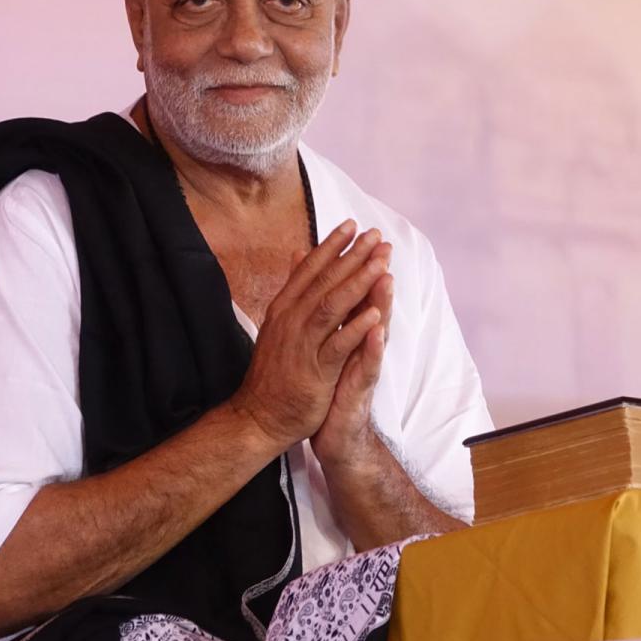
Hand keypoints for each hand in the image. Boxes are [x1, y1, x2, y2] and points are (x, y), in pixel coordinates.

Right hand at [232, 220, 390, 450]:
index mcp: (284, 308)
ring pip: (332, 306)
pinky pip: (338, 344)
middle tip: (375, 235)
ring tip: (381, 262)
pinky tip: (375, 312)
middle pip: (325, 281)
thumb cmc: (275, 370)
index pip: (310, 269)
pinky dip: (356, 327)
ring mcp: (302, 344)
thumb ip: (294, 289)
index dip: (331, 245)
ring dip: (358, 282)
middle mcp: (291, 320)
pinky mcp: (315, 370)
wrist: (260, 416)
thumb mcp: (279, 323)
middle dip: (352, 256)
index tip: (352, 224)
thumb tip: (299, 255)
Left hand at [312, 246, 392, 467]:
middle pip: (370, 305)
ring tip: (386, 278)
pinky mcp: (360, 391)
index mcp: (348, 334)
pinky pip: (368, 368)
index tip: (358, 234)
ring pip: (375, 331)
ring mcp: (363, 367)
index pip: (354, 295)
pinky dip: (373, 349)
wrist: (333, 436)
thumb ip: (328, 318)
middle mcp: (360, 346)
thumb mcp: (326, 348)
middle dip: (375, 275)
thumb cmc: (329, 390)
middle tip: (383, 245)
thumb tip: (322, 287)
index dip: (356, 266)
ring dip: (381, 304)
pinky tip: (377, 331)